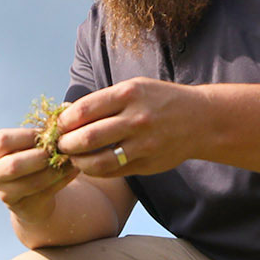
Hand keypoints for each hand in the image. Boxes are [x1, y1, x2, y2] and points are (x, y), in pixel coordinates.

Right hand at [0, 125, 78, 216]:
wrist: (32, 190)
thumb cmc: (32, 156)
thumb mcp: (30, 143)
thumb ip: (41, 134)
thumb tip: (63, 118)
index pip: (3, 140)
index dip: (27, 136)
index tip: (48, 134)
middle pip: (14, 165)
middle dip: (40, 157)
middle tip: (59, 150)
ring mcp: (4, 192)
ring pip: (33, 183)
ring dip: (56, 171)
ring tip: (72, 160)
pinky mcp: (21, 207)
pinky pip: (45, 194)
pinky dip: (63, 180)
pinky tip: (74, 170)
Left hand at [56, 78, 204, 178]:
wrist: (200, 120)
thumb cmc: (159, 100)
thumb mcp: (134, 88)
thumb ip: (104, 101)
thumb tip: (66, 113)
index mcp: (129, 94)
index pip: (84, 110)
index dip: (65, 121)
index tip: (59, 125)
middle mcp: (136, 119)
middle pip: (87, 138)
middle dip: (66, 144)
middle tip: (60, 145)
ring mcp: (144, 144)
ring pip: (99, 161)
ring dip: (78, 162)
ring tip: (72, 158)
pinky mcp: (148, 164)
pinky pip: (114, 172)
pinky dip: (96, 171)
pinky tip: (90, 165)